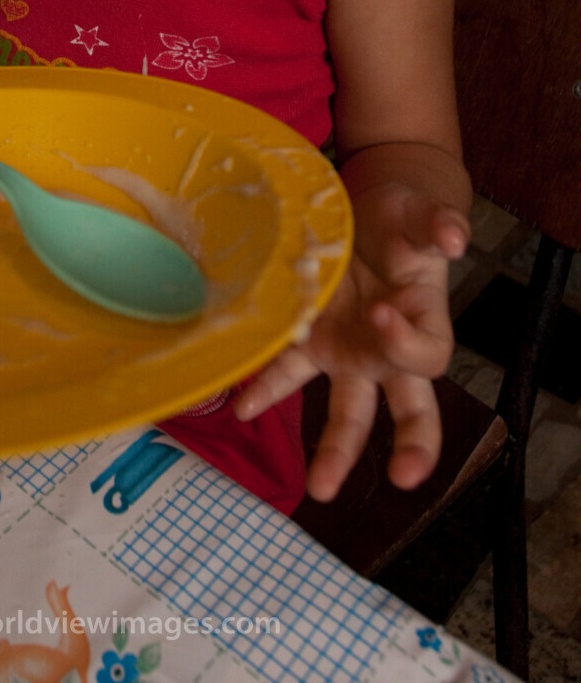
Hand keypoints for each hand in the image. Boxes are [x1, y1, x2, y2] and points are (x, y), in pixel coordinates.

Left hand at [234, 182, 468, 502]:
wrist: (364, 210)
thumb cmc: (399, 218)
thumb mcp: (418, 212)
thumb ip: (437, 222)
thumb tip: (455, 237)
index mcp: (423, 320)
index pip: (429, 357)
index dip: (408, 345)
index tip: (382, 316)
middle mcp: (388, 350)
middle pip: (409, 410)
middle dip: (411, 448)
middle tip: (403, 480)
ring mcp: (348, 353)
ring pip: (349, 414)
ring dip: (334, 451)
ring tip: (320, 488)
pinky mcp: (310, 342)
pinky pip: (288, 373)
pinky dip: (266, 388)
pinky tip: (244, 406)